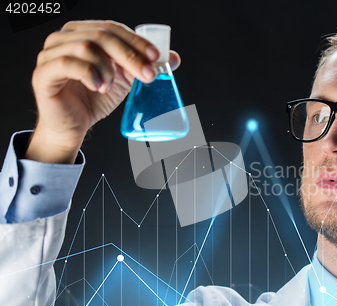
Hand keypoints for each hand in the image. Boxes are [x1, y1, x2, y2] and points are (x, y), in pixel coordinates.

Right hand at [26, 20, 180, 163]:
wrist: (74, 125)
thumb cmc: (95, 98)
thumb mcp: (125, 80)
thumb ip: (144, 65)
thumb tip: (173, 58)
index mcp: (83, 33)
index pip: (113, 28)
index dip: (136, 41)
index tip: (156, 56)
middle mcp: (64, 38)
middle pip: (102, 35)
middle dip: (130, 55)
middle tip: (147, 75)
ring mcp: (51, 54)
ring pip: (86, 47)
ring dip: (108, 68)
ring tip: (111, 86)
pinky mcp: (43, 73)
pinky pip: (67, 64)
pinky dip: (89, 74)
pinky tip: (99, 87)